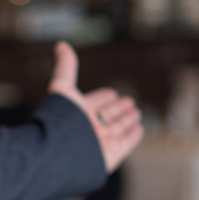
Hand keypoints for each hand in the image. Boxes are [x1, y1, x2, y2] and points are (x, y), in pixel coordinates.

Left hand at [48, 41, 143, 171]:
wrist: (60, 152)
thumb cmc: (60, 120)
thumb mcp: (62, 88)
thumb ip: (65, 68)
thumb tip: (61, 44)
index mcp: (77, 114)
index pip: (93, 103)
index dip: (102, 98)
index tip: (110, 93)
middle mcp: (88, 129)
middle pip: (106, 116)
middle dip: (117, 108)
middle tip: (127, 101)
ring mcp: (100, 142)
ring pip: (117, 128)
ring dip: (127, 120)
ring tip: (135, 111)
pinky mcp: (110, 154)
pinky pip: (125, 143)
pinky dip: (133, 136)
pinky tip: (139, 129)